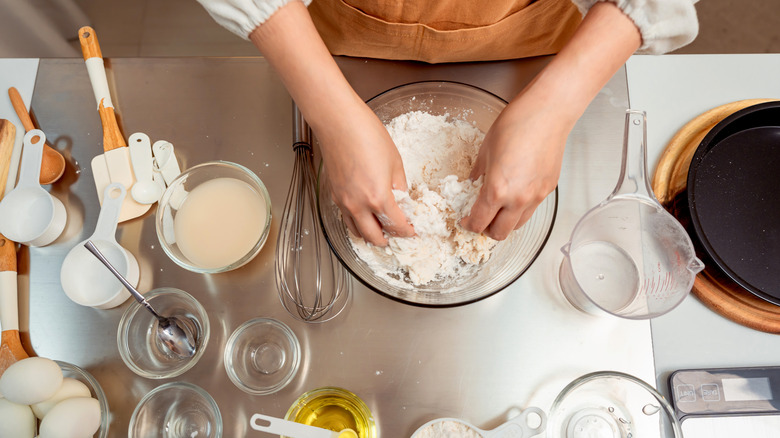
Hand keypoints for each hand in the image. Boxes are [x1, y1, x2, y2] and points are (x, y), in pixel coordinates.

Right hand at [315, 100, 414, 245]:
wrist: (338, 122)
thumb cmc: (366, 135)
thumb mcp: (395, 162)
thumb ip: (400, 186)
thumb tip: (402, 199)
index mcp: (378, 198)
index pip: (396, 226)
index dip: (407, 231)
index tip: (412, 230)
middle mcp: (358, 205)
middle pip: (375, 237)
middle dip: (389, 239)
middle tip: (398, 235)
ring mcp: (344, 202)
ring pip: (357, 232)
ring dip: (370, 235)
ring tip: (381, 230)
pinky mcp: (334, 195)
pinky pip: (346, 218)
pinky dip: (357, 223)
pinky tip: (365, 216)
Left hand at [461, 98, 571, 239]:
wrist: (547, 113)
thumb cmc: (515, 124)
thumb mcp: (485, 149)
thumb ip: (478, 172)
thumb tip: (473, 182)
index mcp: (496, 190)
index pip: (479, 222)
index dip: (469, 224)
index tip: (465, 220)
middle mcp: (517, 199)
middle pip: (499, 233)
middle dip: (486, 230)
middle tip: (480, 220)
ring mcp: (536, 196)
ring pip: (517, 225)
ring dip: (505, 223)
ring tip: (498, 210)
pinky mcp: (548, 190)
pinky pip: (531, 209)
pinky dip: (520, 209)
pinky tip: (514, 195)